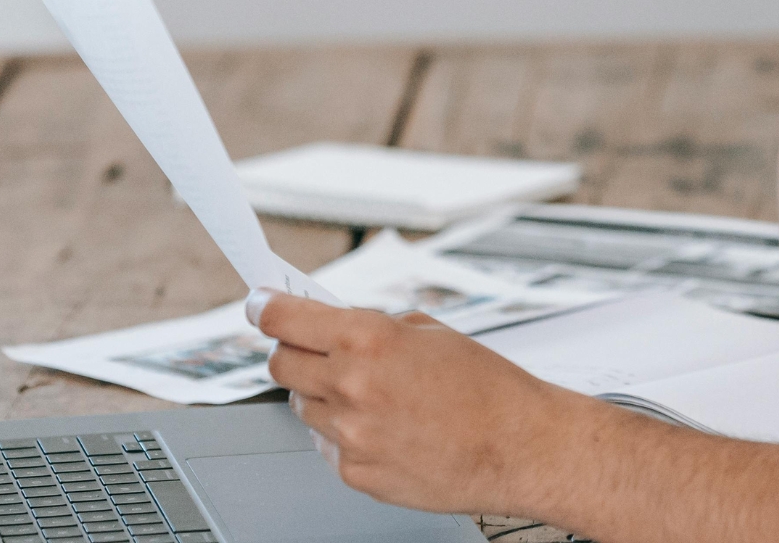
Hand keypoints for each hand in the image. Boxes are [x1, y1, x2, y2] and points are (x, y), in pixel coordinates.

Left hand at [248, 288, 597, 515]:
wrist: (519, 446)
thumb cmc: (487, 388)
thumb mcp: (430, 333)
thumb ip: (374, 329)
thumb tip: (334, 330)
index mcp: (368, 339)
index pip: (283, 319)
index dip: (265, 308)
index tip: (260, 305)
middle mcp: (350, 386)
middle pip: (280, 365)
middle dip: (292, 352)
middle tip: (314, 349)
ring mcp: (350, 434)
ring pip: (303, 407)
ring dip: (324, 394)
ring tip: (371, 395)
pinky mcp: (355, 472)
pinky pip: (326, 445)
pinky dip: (345, 433)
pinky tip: (384, 428)